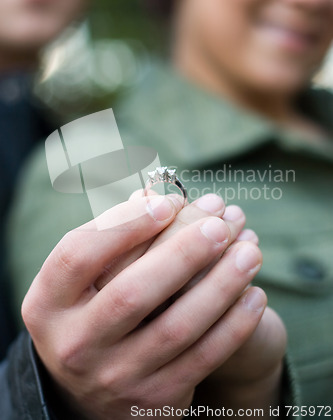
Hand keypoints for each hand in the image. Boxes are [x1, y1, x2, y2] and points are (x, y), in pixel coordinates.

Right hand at [22, 194, 266, 419]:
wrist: (93, 389)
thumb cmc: (92, 312)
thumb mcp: (83, 282)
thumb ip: (113, 239)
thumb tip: (157, 195)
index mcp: (48, 303)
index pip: (79, 254)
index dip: (125, 223)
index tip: (168, 202)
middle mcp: (74, 344)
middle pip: (131, 293)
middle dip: (182, 253)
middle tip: (220, 224)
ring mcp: (113, 376)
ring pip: (175, 327)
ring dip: (220, 285)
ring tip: (250, 251)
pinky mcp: (154, 398)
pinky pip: (202, 359)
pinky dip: (233, 324)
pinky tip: (254, 293)